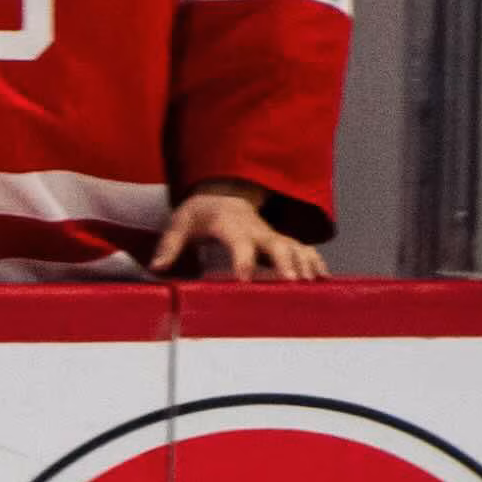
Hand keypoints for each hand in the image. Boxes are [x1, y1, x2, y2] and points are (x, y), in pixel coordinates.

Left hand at [152, 182, 328, 280]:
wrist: (222, 195)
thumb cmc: (199, 214)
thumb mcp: (179, 224)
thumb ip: (169, 246)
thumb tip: (157, 268)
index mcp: (230, 225)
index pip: (238, 243)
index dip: (242, 260)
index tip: (245, 280)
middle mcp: (256, 230)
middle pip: (276, 244)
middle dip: (285, 263)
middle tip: (293, 283)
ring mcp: (272, 235)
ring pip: (295, 247)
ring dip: (306, 265)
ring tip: (313, 286)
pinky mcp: (281, 241)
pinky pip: (303, 249)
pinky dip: (315, 262)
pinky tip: (324, 279)